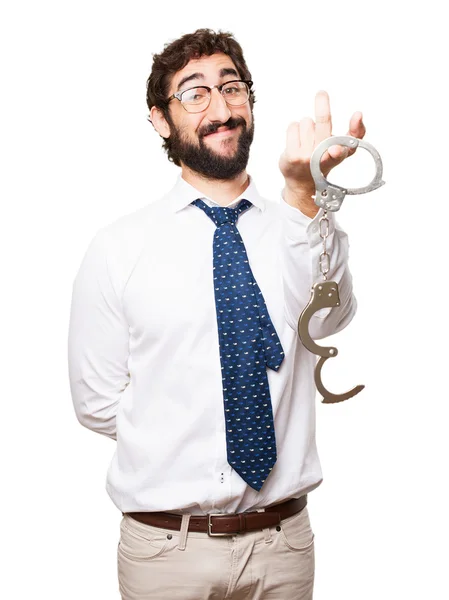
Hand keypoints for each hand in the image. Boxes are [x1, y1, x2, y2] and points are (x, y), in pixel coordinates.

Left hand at [279, 90, 365, 215]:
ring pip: (306, 121)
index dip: (354, 128)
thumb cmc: (325, 159)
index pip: (350, 141)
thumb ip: (356, 133)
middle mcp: (324, 156)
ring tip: (307, 141)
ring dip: (306, 126)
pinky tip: (297, 142)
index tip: (355, 117)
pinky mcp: (292, 156)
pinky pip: (293, 126)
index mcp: (341, 154)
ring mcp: (307, 157)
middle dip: (322, 104)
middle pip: (324, 122)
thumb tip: (359, 114)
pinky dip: (295, 129)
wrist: (302, 181)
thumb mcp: (344, 149)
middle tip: (321, 93)